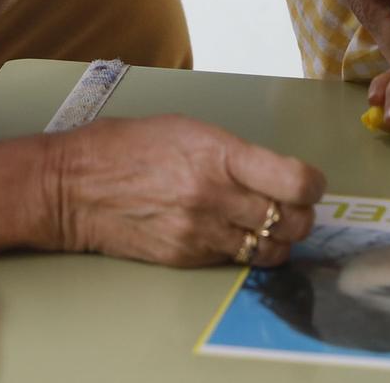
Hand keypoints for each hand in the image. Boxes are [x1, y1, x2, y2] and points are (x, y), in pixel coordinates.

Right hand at [49, 115, 325, 266]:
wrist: (74, 187)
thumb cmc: (125, 147)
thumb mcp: (187, 129)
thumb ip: (234, 153)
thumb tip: (272, 171)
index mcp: (219, 154)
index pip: (295, 182)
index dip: (314, 185)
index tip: (311, 184)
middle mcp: (214, 196)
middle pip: (293, 222)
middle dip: (302, 216)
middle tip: (293, 206)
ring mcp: (201, 232)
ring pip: (271, 250)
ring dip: (278, 238)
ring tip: (266, 223)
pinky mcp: (187, 258)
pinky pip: (236, 260)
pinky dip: (245, 250)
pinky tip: (231, 232)